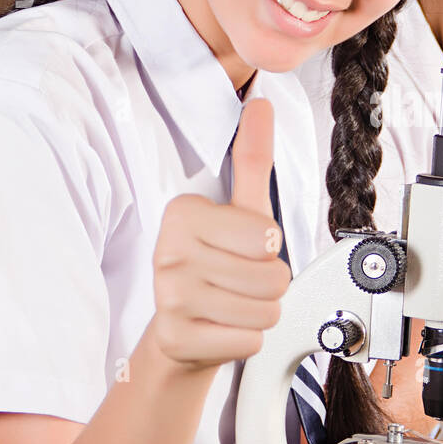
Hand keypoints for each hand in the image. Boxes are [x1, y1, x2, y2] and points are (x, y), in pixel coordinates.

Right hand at [151, 98, 290, 371]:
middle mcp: (168, 252)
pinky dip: (246, 339)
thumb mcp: (240, 210)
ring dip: (260, 312)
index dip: (270, 248)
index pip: (269, 234)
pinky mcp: (176, 338)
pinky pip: (249, 339)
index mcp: (183, 212)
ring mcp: (169, 298)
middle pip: (273, 276)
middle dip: (270, 284)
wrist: (183, 332)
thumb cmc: (216, 266)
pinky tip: (221, 328)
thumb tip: (261, 104)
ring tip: (232, 303)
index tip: (241, 248)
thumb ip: (253, 158)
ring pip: (266, 310)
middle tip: (240, 281)